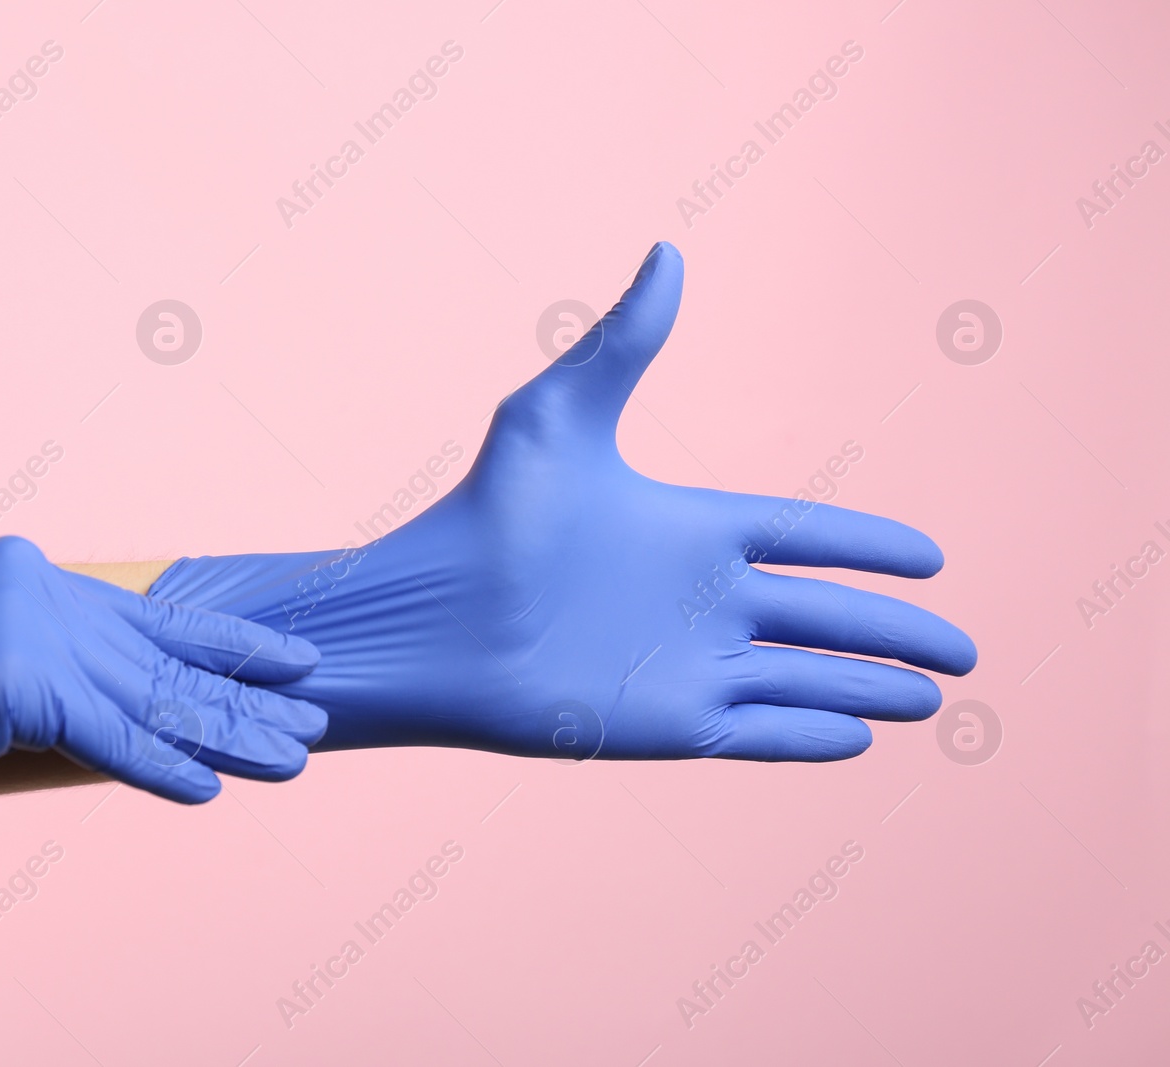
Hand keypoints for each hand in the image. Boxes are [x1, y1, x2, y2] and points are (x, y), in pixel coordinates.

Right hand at [0, 535, 326, 880]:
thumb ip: (42, 674)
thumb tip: (104, 710)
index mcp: (29, 573)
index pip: (147, 615)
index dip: (221, 640)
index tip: (285, 656)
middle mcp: (40, 587)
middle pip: (164, 654)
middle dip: (243, 691)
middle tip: (316, 710)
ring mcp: (30, 626)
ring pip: (153, 695)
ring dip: (228, 733)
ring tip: (295, 756)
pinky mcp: (19, 680)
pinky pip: (109, 738)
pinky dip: (160, 768)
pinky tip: (212, 790)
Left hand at [149, 242, 975, 760]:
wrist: (425, 619)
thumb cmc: (482, 516)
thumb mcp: (557, 418)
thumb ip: (623, 344)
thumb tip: (669, 250)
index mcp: (692, 529)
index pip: (806, 539)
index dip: (868, 547)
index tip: (932, 556)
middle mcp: (700, 600)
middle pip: (827, 619)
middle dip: (899, 633)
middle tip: (967, 649)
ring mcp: (686, 666)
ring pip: (805, 681)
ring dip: (872, 688)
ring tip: (936, 701)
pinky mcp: (664, 725)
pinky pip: (758, 732)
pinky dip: (812, 736)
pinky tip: (860, 740)